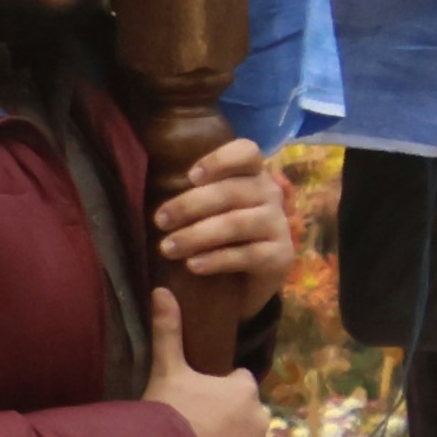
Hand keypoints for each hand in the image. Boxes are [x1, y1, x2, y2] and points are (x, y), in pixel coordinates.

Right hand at [143, 288, 271, 436]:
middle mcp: (261, 419)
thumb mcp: (167, 371)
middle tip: (197, 433)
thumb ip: (169, 331)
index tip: (198, 404)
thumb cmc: (167, 414)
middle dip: (231, 423)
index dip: (219, 393)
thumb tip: (162, 290)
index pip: (239, 385)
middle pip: (248, 417)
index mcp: (243, 389)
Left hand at [148, 135, 296, 319]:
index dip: (220, 160)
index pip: (247, 152)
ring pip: (236, 224)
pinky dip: (216, 260)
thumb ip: (193, 195)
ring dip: (196, 235)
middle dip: (190, 205)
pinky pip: (247, 255)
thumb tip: (155, 196)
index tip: (190, 177)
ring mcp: (278, 225)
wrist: (245, 284)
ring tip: (168, 248)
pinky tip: (193, 265)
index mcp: (253, 174)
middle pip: (231, 191)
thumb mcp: (206, 211)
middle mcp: (270, 194)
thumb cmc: (219, 238)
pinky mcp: (281, 256)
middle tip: (160, 221)